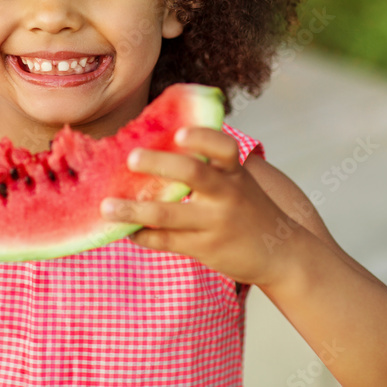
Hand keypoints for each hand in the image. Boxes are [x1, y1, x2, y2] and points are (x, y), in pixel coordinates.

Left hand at [100, 127, 294, 285]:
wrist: (281, 253)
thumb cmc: (248, 209)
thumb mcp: (238, 181)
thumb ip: (209, 165)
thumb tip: (158, 145)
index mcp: (233, 173)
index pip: (223, 148)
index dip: (202, 138)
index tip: (179, 133)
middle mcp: (227, 195)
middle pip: (193, 174)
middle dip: (159, 163)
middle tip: (130, 158)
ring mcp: (215, 223)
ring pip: (169, 215)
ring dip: (133, 210)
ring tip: (105, 207)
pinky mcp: (206, 248)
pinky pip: (167, 241)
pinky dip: (142, 235)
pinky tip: (125, 231)